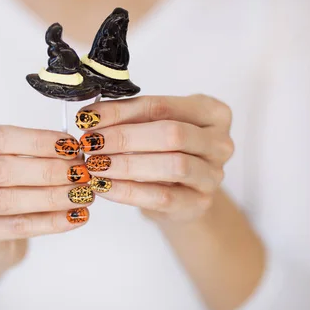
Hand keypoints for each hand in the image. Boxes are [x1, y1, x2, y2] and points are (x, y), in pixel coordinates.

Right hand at [0, 125, 94, 271]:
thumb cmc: (3, 184)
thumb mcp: (11, 157)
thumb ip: (34, 152)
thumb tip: (75, 152)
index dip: (38, 141)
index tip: (72, 146)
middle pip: (2, 170)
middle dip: (48, 171)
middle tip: (82, 173)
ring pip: (8, 201)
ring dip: (52, 197)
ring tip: (83, 195)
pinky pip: (15, 227)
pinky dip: (50, 222)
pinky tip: (74, 216)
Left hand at [75, 95, 233, 224]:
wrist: (182, 195)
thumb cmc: (166, 152)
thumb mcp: (152, 127)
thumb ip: (128, 117)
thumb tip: (90, 115)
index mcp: (212, 113)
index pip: (162, 106)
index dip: (122, 111)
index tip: (89, 117)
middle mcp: (220, 142)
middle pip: (172, 134)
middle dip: (125, 137)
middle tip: (91, 142)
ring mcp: (214, 175)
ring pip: (172, 166)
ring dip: (127, 164)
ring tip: (95, 164)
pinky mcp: (199, 204)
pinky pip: (162, 197)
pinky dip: (128, 191)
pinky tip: (104, 186)